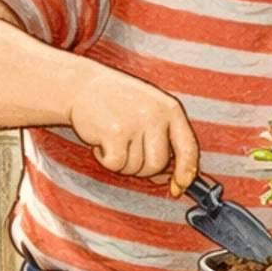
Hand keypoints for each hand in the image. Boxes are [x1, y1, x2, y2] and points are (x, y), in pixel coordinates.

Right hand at [69, 63, 200, 191]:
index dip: (186, 171)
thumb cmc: (119, 102)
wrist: (83, 85)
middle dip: (141, 167)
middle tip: (127, 150)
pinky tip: (101, 142)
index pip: (188, 148)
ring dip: (122, 163)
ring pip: (135, 168)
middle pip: (158, 165)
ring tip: (114, 140)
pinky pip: (116, 165)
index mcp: (171, 109)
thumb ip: (163, 141)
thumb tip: (169, 179)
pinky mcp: (114, 133)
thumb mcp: (150, 113)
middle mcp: (156, 115)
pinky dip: (105, 160)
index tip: (181, 184)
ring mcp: (135, 123)